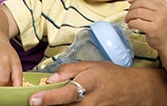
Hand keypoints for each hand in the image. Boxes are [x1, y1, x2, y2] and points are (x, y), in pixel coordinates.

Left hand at [28, 61, 166, 105]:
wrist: (133, 91)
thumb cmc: (112, 75)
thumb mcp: (91, 65)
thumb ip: (70, 70)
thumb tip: (51, 78)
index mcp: (89, 84)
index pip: (65, 94)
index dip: (48, 98)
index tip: (33, 100)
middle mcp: (90, 103)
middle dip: (48, 103)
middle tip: (37, 99)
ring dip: (58, 105)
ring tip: (50, 100)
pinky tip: (67, 102)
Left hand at [126, 0, 166, 50]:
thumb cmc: (161, 25)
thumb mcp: (157, 11)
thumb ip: (146, 1)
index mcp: (163, 4)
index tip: (130, 0)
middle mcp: (163, 10)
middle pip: (141, 3)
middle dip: (131, 7)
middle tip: (128, 13)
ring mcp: (159, 19)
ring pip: (138, 12)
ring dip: (129, 16)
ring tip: (128, 20)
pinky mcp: (154, 29)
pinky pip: (137, 22)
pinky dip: (131, 23)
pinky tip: (131, 25)